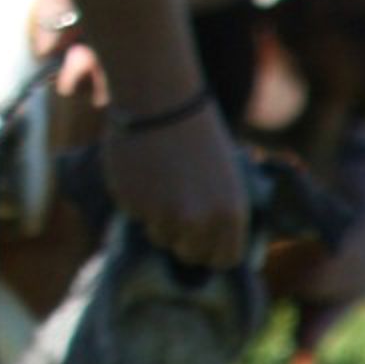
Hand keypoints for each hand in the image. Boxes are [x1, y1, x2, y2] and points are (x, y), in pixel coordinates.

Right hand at [99, 102, 248, 266]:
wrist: (162, 104)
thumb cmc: (200, 137)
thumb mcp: (225, 179)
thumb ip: (219, 215)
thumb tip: (205, 247)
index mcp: (231, 213)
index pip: (225, 259)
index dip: (214, 249)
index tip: (206, 237)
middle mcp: (198, 222)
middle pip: (189, 255)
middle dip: (184, 238)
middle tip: (181, 208)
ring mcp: (162, 216)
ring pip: (159, 237)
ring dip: (159, 218)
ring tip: (163, 182)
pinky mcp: (133, 207)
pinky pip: (135, 216)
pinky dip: (138, 201)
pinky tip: (144, 173)